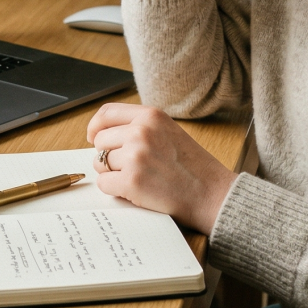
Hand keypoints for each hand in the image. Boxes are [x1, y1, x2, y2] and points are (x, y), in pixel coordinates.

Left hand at [86, 103, 236, 234]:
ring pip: (100, 163)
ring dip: (113, 174)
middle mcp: (141, 131)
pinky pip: (104, 184)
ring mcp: (135, 156)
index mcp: (151, 116)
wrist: (213, 194)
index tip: (94, 137)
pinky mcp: (131, 181)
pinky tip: (136, 191)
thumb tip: (103, 134)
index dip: (95, 126)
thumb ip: (141, 127)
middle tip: (128, 168)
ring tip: (139, 179)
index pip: (107, 113)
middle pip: (101, 141)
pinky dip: (115, 190)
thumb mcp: (169, 132)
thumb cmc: (193, 167)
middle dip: (107, 156)